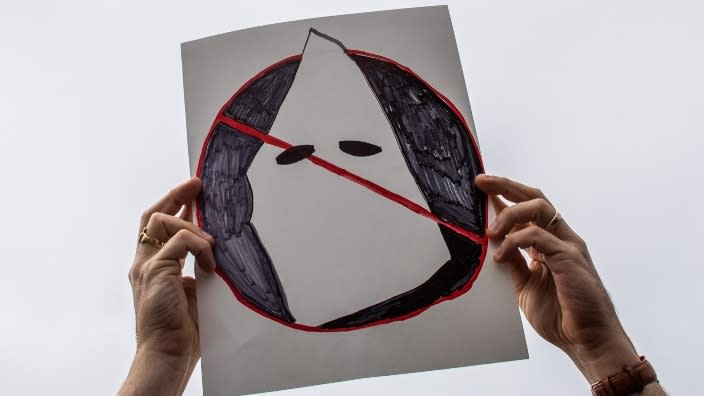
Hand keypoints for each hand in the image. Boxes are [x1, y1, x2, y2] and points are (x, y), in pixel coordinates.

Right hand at [121, 177, 215, 394]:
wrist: (167, 353)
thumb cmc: (181, 330)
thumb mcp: (192, 291)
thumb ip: (195, 270)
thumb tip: (213, 253)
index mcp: (152, 268)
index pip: (157, 228)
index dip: (173, 207)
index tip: (193, 194)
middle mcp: (143, 264)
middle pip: (151, 216)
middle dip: (174, 196)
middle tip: (196, 184)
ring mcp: (146, 267)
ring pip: (159, 222)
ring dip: (189, 224)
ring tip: (211, 241)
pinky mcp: (154, 272)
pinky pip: (180, 242)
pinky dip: (199, 246)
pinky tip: (210, 263)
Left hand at [475, 174, 639, 382]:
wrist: (587, 340)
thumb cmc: (562, 316)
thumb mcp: (526, 285)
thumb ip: (514, 263)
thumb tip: (493, 244)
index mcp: (550, 244)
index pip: (527, 209)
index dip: (505, 195)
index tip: (482, 187)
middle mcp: (561, 238)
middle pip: (535, 198)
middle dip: (506, 186)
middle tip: (482, 183)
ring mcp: (567, 245)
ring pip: (539, 208)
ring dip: (509, 213)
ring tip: (490, 232)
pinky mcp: (569, 257)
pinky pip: (538, 236)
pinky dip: (515, 241)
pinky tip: (502, 255)